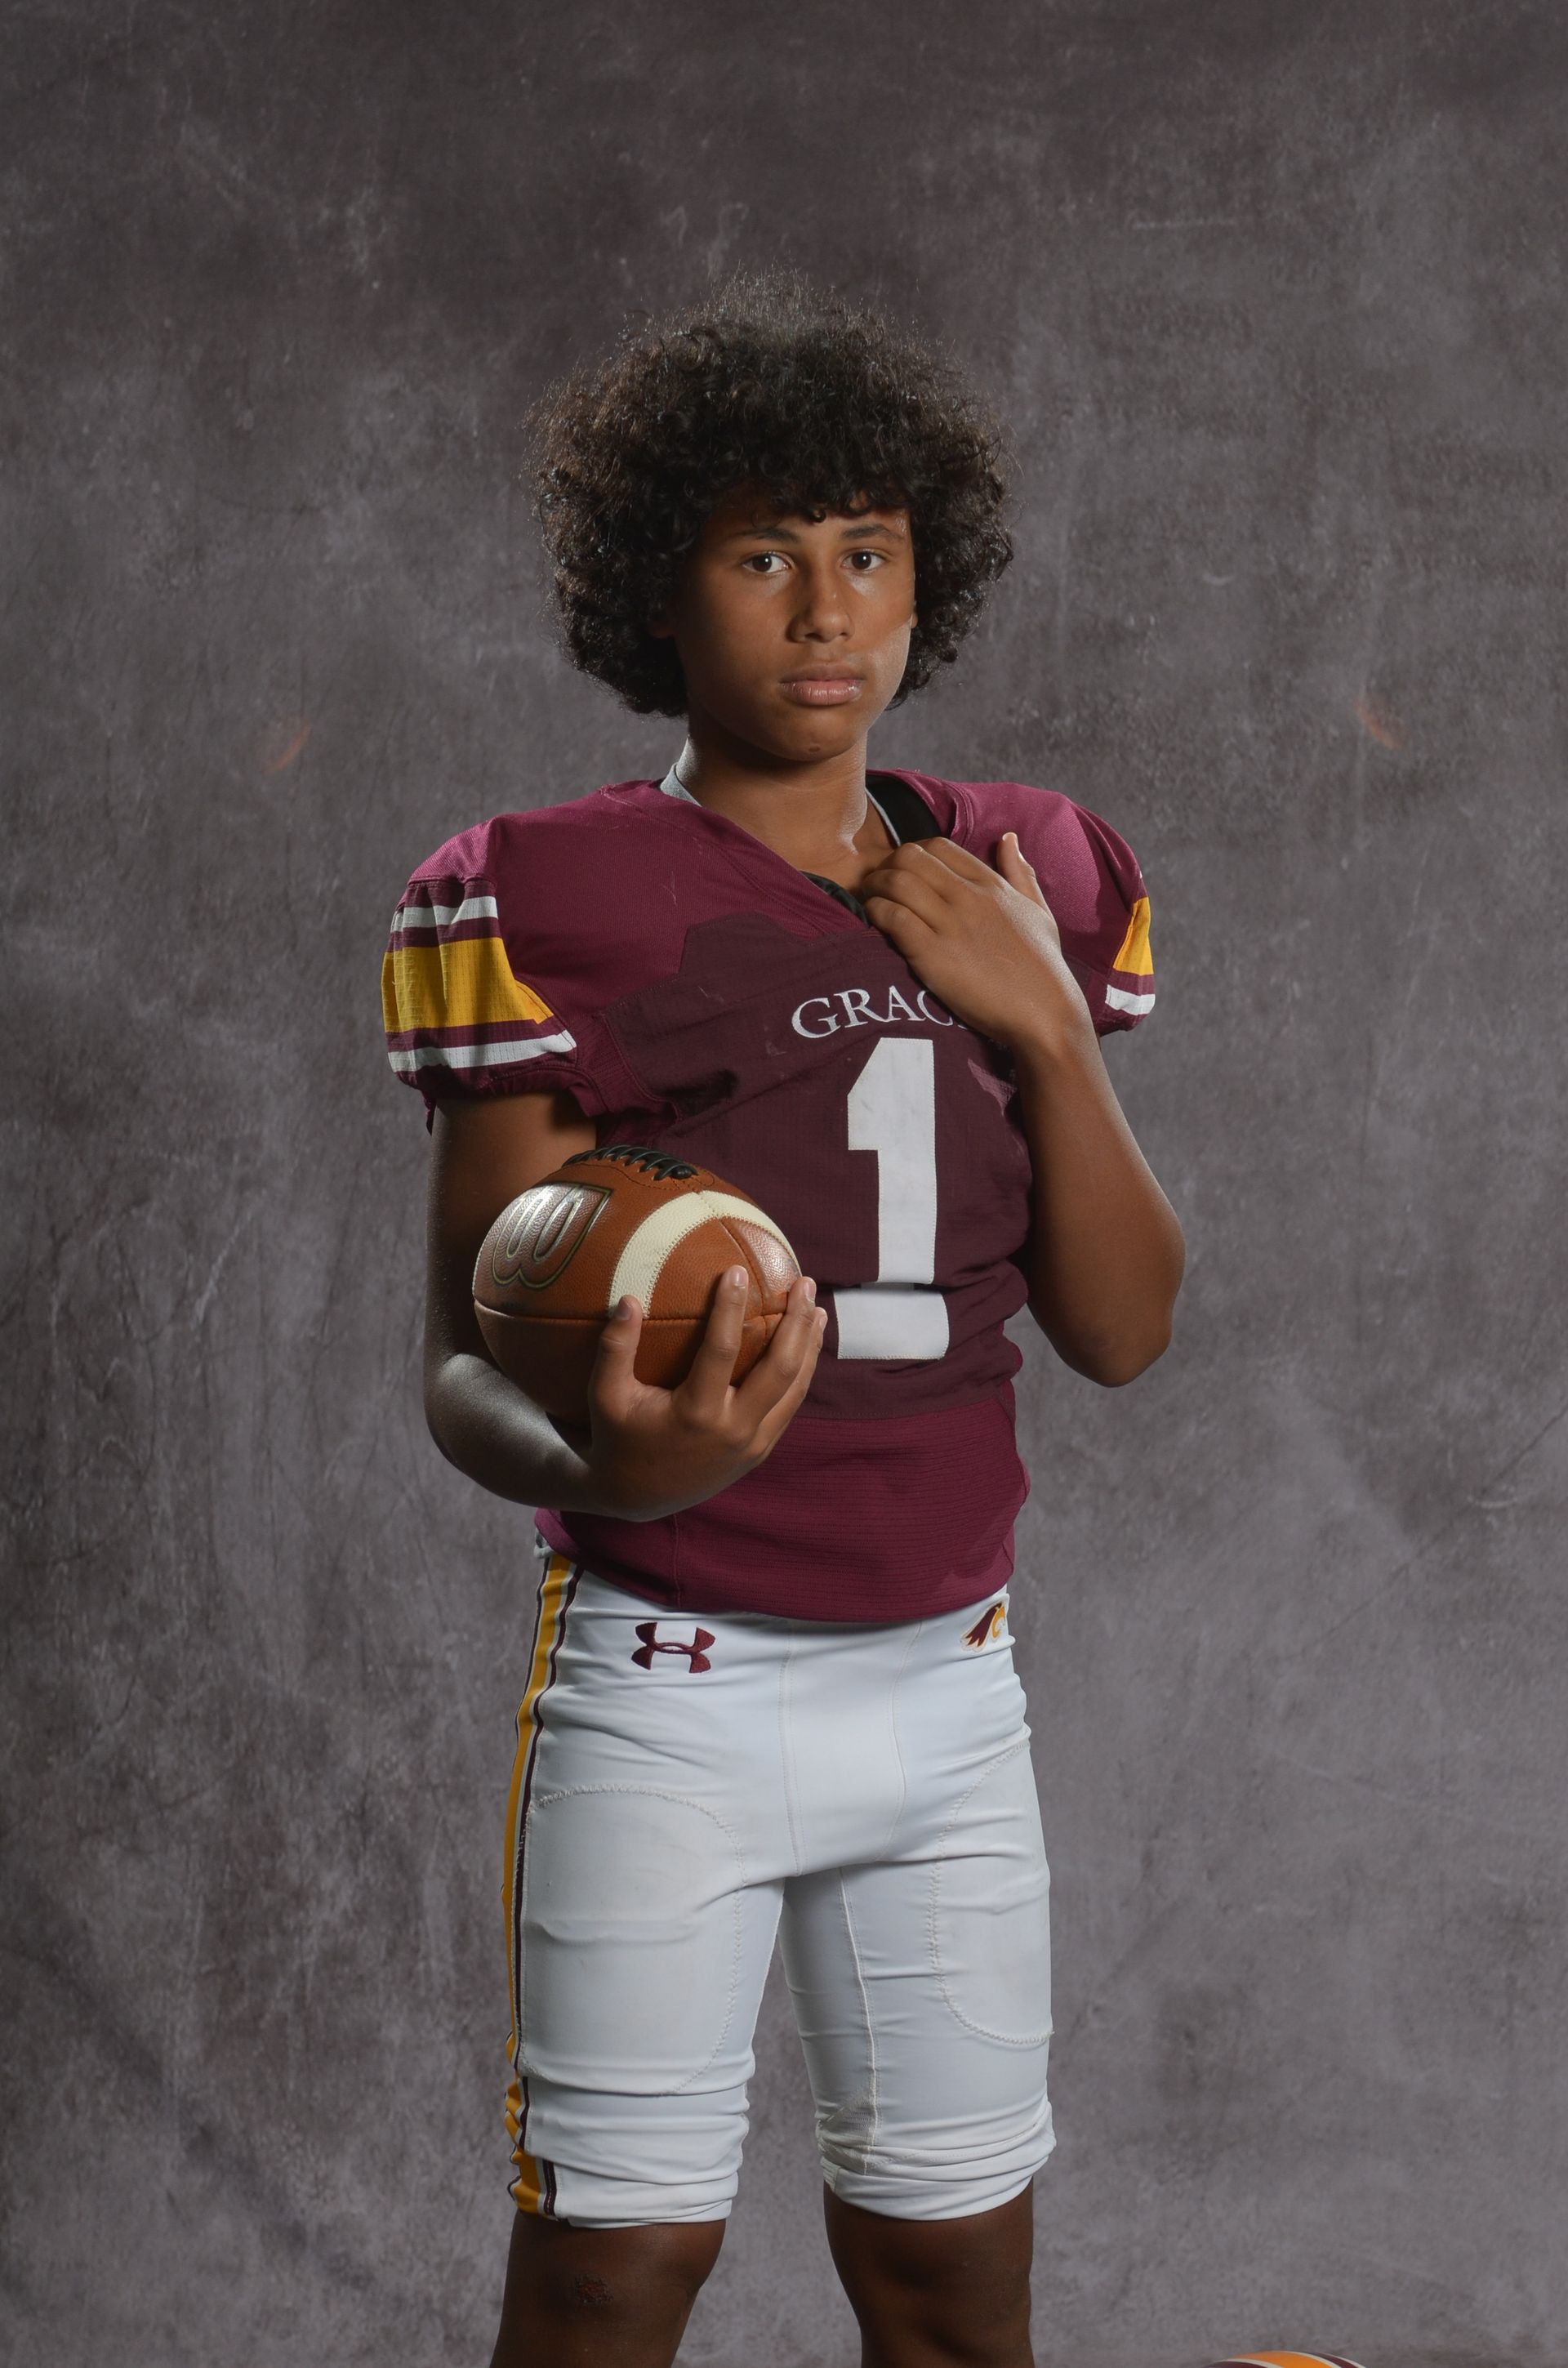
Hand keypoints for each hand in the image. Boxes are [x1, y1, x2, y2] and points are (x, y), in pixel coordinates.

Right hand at [565, 1268, 826, 1521]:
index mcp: (696, 1414)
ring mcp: (753, 1444)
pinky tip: (807, 1346)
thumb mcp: (606, 1396)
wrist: (639, 1498)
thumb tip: (628, 1299)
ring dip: (810, 1346)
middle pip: (781, 1368)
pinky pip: (790, 1406)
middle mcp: (734, 1429)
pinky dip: (803, 1373)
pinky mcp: (760, 1451)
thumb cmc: (619, 1439)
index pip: (723, 1350)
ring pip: (796, 1389)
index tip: (738, 1271)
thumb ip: (615, 1349)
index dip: (731, 1308)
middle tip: (803, 1283)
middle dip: (797, 1322)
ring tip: (817, 1308)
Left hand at [860, 833, 1088, 1053]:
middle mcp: (969, 897)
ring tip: (870, 902)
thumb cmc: (1042, 967)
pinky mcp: (933, 955)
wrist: (1044, 1013)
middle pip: (910, 857)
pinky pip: (893, 917)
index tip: (904, 872)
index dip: (913, 853)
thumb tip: (1008, 838)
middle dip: (886, 866)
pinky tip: (874, 923)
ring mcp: (951, 924)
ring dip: (875, 888)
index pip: (939, 846)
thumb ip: (1021, 873)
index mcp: (991, 884)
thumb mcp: (1039, 911)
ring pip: (897, 882)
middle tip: (878, 885)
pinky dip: (876, 914)